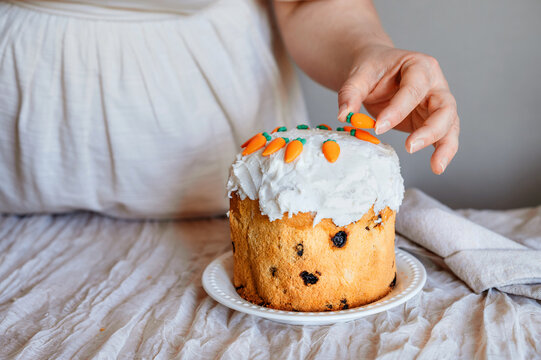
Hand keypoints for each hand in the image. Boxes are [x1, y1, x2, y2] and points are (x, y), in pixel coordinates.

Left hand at [337, 44, 459, 174]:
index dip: (398, 109)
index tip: (379, 127)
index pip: (413, 89)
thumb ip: (351, 93)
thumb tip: (344, 116)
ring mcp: (436, 103)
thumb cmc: (373, 69)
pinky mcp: (432, 120)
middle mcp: (435, 84)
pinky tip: (437, 166)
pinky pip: (443, 135)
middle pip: (445, 106)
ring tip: (437, 166)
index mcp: (420, 66)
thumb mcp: (359, 75)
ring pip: (450, 123)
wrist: (377, 69)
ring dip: (445, 145)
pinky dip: (442, 150)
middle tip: (410, 147)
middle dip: (431, 129)